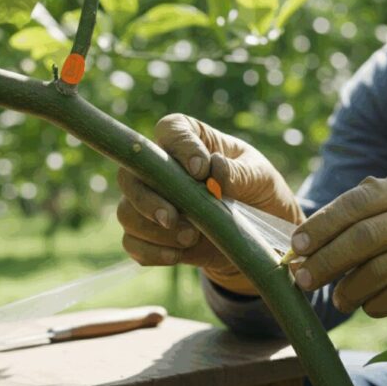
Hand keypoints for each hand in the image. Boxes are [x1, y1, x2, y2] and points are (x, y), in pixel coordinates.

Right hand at [117, 113, 303, 295]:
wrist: (256, 236)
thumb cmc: (257, 192)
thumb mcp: (259, 177)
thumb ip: (239, 173)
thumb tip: (215, 169)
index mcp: (190, 139)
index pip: (170, 130)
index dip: (179, 147)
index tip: (200, 171)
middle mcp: (161, 168)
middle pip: (130, 174)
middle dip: (147, 199)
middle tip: (173, 217)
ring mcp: (151, 202)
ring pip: (127, 212)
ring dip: (153, 229)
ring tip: (190, 238)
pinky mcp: (150, 235)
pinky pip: (133, 243)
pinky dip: (152, 251)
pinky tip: (176, 255)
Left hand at [291, 172, 386, 367]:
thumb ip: (365, 213)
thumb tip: (304, 238)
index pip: (357, 201)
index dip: (322, 224)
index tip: (297, 244)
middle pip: (363, 237)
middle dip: (326, 261)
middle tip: (302, 278)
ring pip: (378, 270)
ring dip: (348, 289)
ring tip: (337, 298)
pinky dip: (375, 304)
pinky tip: (369, 305)